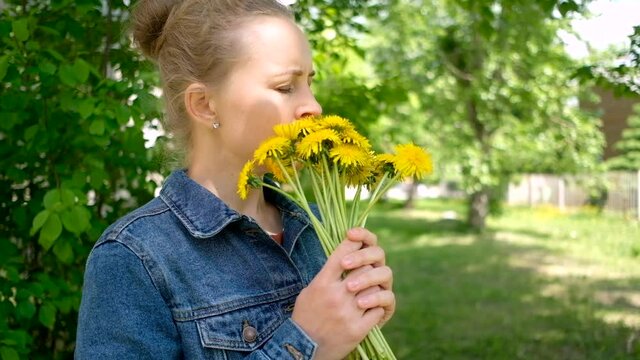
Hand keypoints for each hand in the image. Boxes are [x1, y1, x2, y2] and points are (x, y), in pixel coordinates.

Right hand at [291, 228, 394, 359]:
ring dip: (374, 287)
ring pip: (374, 287)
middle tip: (364, 272)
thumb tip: (345, 257)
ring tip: (368, 291)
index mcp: (322, 283)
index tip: (358, 239)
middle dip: (367, 268)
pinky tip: (370, 309)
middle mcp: (336, 296)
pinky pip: (378, 309)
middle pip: (364, 269)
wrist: (303, 348)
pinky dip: (376, 307)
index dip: (354, 243)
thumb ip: (327, 275)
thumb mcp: (310, 290)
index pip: (342, 254)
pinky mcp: (358, 329)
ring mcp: (348, 313)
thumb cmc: (305, 316)